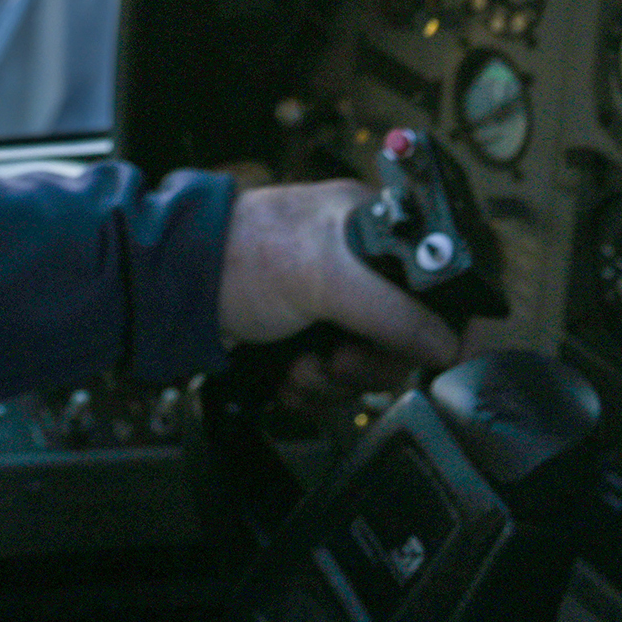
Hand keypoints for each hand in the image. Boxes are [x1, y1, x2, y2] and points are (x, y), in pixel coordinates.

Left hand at [217, 179, 470, 392]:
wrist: (175, 287)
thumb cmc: (244, 255)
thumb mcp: (326, 278)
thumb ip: (393, 311)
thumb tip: (446, 343)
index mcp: (373, 231)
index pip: (435, 281)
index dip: (442, 323)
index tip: (438, 357)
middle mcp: (357, 268)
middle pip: (402, 337)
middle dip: (369, 362)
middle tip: (342, 360)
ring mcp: (329, 308)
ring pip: (365, 367)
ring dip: (336, 381)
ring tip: (305, 367)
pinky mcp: (303, 341)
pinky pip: (330, 381)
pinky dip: (311, 389)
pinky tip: (288, 377)